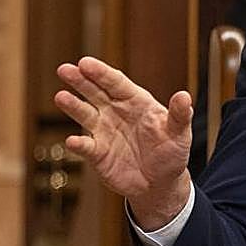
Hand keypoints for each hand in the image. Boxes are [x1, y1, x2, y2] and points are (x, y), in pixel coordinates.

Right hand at [55, 56, 192, 229]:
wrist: (161, 183)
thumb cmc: (172, 152)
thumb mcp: (180, 133)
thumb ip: (180, 115)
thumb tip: (184, 96)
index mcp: (136, 102)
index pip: (116, 83)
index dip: (101, 72)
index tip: (85, 63)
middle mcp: (116, 112)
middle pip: (95, 92)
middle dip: (80, 80)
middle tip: (64, 69)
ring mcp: (104, 131)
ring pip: (85, 114)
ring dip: (73, 106)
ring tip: (61, 97)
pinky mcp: (97, 153)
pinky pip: (86, 146)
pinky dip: (79, 143)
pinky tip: (73, 141)